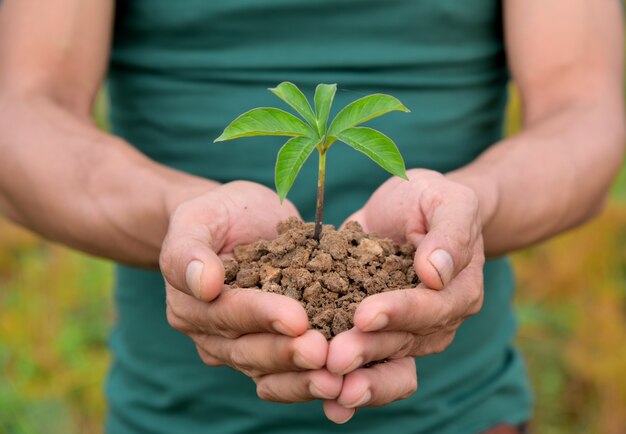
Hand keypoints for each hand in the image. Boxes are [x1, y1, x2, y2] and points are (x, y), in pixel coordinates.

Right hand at [160, 181, 341, 403]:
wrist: (239, 221)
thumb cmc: (218, 213)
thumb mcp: (198, 217)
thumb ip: (189, 249)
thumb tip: (203, 283)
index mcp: (190, 303)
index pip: (226, 312)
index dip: (261, 316)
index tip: (297, 319)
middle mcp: (210, 334)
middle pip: (247, 349)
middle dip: (286, 354)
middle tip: (322, 354)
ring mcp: (238, 347)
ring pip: (267, 370)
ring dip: (301, 377)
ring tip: (335, 380)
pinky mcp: (268, 352)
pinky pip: (285, 374)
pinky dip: (309, 381)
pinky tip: (339, 384)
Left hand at [322, 170, 484, 422]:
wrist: (410, 209)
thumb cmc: (431, 201)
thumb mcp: (448, 201)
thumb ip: (449, 233)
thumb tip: (436, 271)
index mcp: (458, 290)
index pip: (430, 307)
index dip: (398, 312)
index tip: (364, 314)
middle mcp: (436, 321)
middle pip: (403, 342)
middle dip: (367, 350)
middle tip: (333, 359)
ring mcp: (407, 332)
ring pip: (385, 360)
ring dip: (356, 374)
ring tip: (326, 385)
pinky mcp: (378, 332)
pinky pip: (368, 362)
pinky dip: (347, 380)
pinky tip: (324, 401)